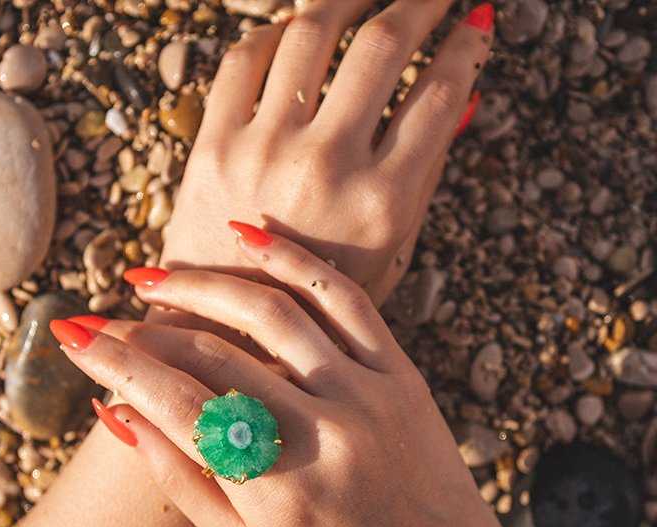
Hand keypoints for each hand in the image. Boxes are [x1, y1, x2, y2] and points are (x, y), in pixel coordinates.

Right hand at [51, 224, 536, 526]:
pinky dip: (292, 260)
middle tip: (107, 317)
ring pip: (269, 312)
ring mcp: (366, 396)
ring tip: (156, 277)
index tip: (73, 335)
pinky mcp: (401, 374)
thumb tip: (119, 413)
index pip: (171, 404)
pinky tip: (246, 235)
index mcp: (271, 492)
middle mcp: (318, 435)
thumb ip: (180, 481)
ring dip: (202, 285)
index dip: (113, 363)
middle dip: (144, 329)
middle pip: (210, 353)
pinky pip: (344, 298)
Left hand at [158, 1, 492, 304]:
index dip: (467, 46)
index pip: (440, 95)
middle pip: (382, 46)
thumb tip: (463, 100)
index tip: (477, 22)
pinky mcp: (213, 145)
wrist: (224, 329)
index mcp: (381, 205)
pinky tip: (297, 30)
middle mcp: (326, 168)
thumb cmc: (313, 303)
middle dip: (419, 1)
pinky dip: (275, 32)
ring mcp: (264, 151)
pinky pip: (245, 58)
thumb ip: (423, 180)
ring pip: (312, 30)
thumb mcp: (387, 259)